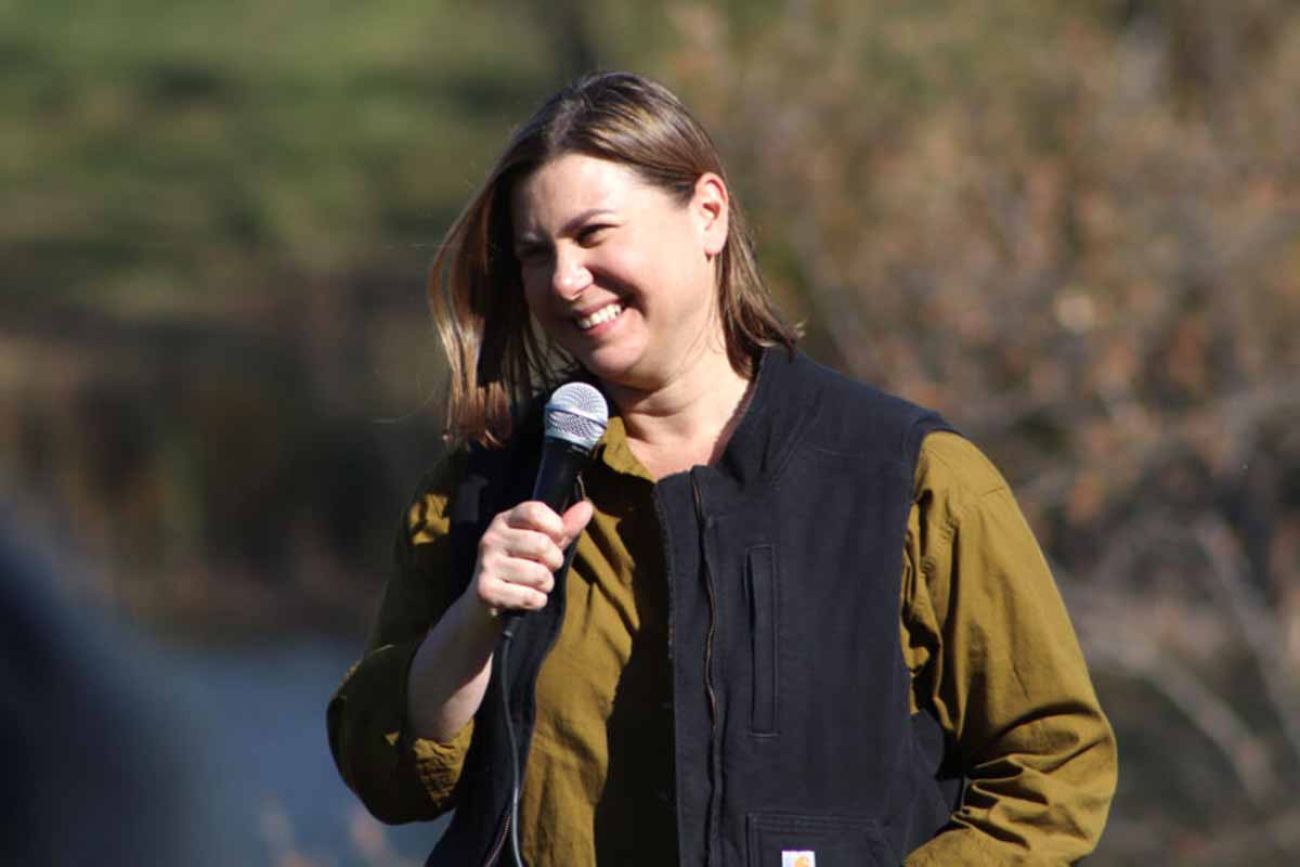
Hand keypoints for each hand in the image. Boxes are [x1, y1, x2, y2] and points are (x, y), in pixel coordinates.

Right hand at [468, 499, 593, 615]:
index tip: (555, 539)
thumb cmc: (519, 568)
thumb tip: (587, 507)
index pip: (535, 511)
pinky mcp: (485, 591)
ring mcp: (486, 564)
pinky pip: (530, 596)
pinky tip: (524, 598)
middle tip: (543, 568)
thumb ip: (564, 528)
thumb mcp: (541, 544)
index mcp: (504, 521)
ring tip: (532, 585)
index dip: (555, 527)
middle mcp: (491, 538)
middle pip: (541, 544)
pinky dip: (537, 601)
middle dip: (554, 562)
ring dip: (545, 585)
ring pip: (539, 574)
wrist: (483, 603)